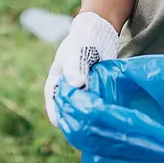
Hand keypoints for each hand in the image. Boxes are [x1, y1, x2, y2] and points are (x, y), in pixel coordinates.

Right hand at [44, 12, 118, 126]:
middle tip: (89, 129)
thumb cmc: (82, 41)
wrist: (99, 33)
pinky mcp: (95, 93)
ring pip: (83, 110)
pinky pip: (96, 105)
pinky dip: (101, 110)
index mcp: (55, 85)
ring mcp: (81, 93)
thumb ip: (75, 67)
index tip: (70, 126)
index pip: (54, 106)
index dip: (61, 117)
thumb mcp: (76, 52)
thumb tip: (77, 84)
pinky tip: (109, 115)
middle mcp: (67, 92)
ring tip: (100, 126)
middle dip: (78, 120)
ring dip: (90, 117)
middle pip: (69, 112)